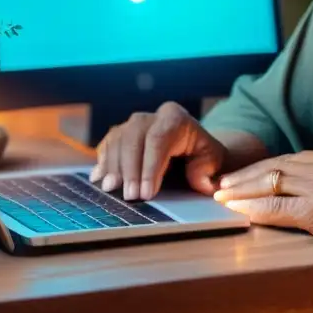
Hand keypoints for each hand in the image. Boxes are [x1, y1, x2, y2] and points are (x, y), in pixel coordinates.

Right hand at [91, 101, 227, 200]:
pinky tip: (100, 179)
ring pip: (117, 139)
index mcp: (175, 118)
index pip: (159, 139)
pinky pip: (107, 144)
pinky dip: (103, 162)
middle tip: (130, 196)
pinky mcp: (120, 133)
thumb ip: (206, 171)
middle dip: (130, 169)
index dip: (150, 167)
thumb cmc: (202, 156)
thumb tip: (201, 182)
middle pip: (134, 137)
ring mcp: (133, 123)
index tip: (147, 193)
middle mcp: (151, 116)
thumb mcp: (212, 161)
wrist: (191, 147)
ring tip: (111, 189)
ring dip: (112, 166)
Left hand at [213, 151, 312, 253]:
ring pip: (268, 184)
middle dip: (242, 177)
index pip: (282, 159)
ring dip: (241, 192)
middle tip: (219, 185)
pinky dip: (253, 209)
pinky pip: (276, 207)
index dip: (256, 168)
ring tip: (222, 197)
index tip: (237, 176)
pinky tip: (239, 211)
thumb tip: (284, 188)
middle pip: (271, 167)